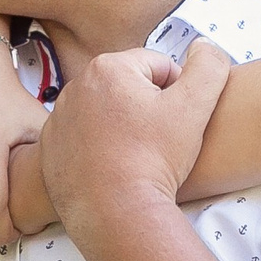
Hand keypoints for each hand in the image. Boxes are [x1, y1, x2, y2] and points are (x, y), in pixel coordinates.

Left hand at [40, 39, 228, 237]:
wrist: (116, 214)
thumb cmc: (154, 160)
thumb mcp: (196, 106)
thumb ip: (209, 64)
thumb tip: (205, 45)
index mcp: (107, 68)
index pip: (157, 66)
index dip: (177, 92)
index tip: (178, 121)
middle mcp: (75, 87)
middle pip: (128, 88)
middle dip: (147, 107)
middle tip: (159, 141)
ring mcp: (58, 120)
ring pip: (104, 113)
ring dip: (122, 127)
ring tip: (137, 156)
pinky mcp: (50, 150)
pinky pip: (82, 139)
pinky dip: (98, 148)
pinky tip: (114, 168)